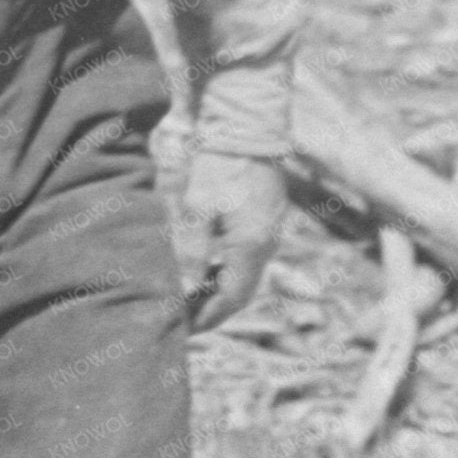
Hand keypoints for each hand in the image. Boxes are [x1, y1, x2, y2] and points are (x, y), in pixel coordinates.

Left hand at [180, 150, 287, 331]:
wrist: (247, 128)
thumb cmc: (218, 165)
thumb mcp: (197, 207)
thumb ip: (193, 250)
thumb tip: (188, 288)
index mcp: (251, 246)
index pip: (231, 298)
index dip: (208, 316)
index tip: (186, 329)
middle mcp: (266, 245)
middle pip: (242, 292)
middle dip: (215, 309)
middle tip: (187, 319)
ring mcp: (270, 232)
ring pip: (247, 276)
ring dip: (222, 290)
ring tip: (193, 298)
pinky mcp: (268, 220)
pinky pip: (250, 258)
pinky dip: (230, 271)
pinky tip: (210, 269)